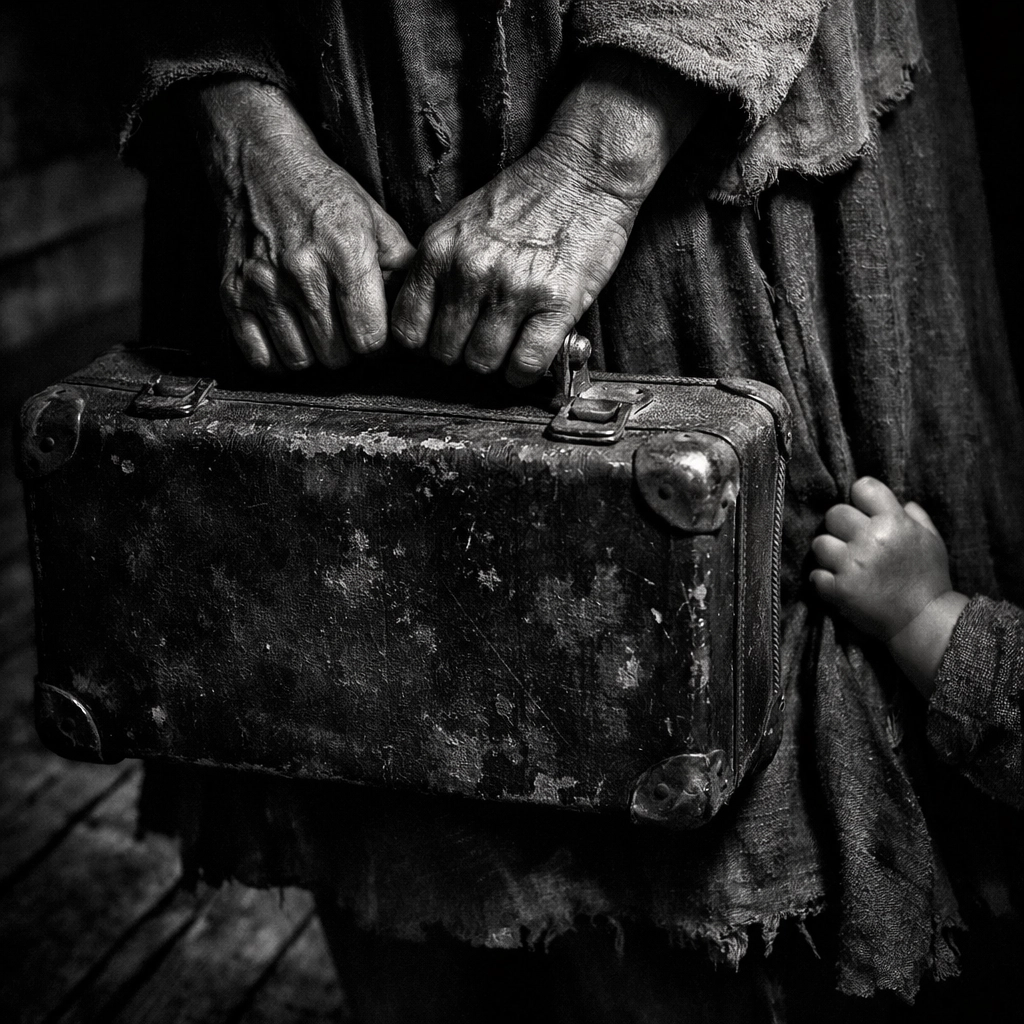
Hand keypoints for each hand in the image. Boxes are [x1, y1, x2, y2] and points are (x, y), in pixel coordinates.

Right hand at [196, 80, 414, 370]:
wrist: (260, 163)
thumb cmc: (325, 196)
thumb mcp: (377, 222)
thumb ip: (403, 270)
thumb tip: (416, 316)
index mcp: (347, 254)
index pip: (370, 340)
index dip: (377, 343)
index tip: (372, 330)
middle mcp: (303, 273)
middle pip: (337, 356)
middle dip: (347, 348)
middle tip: (343, 327)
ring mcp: (263, 286)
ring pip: (300, 361)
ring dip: (313, 353)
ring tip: (316, 328)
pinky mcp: (232, 295)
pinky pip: (261, 359)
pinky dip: (276, 358)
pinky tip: (288, 336)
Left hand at [389, 147, 635, 385]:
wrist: (583, 171)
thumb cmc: (524, 199)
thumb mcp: (460, 224)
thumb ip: (438, 269)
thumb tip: (423, 323)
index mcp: (439, 252)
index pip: (408, 331)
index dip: (425, 345)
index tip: (443, 341)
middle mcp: (470, 272)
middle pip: (445, 354)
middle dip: (462, 355)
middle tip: (482, 342)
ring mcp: (513, 288)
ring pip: (483, 363)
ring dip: (496, 363)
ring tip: (509, 345)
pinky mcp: (556, 303)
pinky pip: (526, 364)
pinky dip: (525, 373)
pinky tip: (529, 359)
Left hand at [811, 477, 955, 641]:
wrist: (922, 621)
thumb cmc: (929, 579)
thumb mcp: (932, 541)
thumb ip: (915, 517)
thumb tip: (901, 502)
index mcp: (894, 522)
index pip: (862, 487)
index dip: (860, 497)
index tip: (863, 511)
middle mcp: (870, 539)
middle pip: (834, 513)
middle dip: (841, 526)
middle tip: (851, 541)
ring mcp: (852, 564)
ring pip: (819, 543)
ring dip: (829, 552)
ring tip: (843, 563)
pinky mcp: (838, 588)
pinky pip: (815, 573)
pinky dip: (823, 579)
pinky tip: (838, 582)